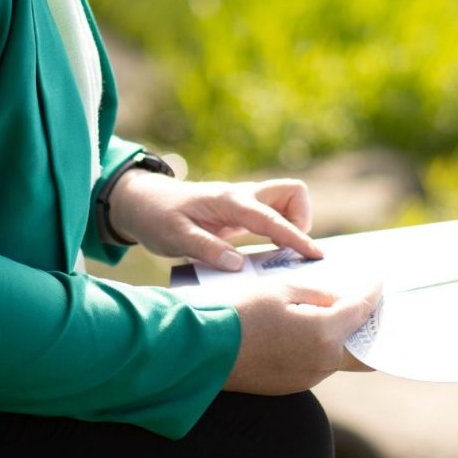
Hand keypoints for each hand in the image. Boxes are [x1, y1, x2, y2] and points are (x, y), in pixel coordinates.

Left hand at [107, 171, 320, 268]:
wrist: (143, 202)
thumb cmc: (157, 217)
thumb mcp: (174, 236)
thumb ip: (206, 248)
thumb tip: (238, 265)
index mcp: (228, 201)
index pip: (271, 218)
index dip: (295, 237)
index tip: (315, 255)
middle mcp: (241, 196)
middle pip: (291, 192)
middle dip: (302, 218)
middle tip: (291, 251)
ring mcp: (243, 202)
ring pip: (285, 200)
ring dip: (292, 223)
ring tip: (282, 254)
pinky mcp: (241, 212)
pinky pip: (273, 214)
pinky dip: (281, 228)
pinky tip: (273, 252)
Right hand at [223, 278, 381, 393]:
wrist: (207, 350)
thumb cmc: (241, 312)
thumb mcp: (281, 291)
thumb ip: (319, 294)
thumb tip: (341, 299)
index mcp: (324, 334)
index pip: (361, 311)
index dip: (372, 293)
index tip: (377, 281)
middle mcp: (323, 363)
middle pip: (364, 351)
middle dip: (370, 328)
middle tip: (368, 307)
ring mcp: (308, 378)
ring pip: (339, 358)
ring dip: (342, 338)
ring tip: (336, 314)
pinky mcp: (292, 386)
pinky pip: (317, 366)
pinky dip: (321, 348)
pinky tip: (309, 331)